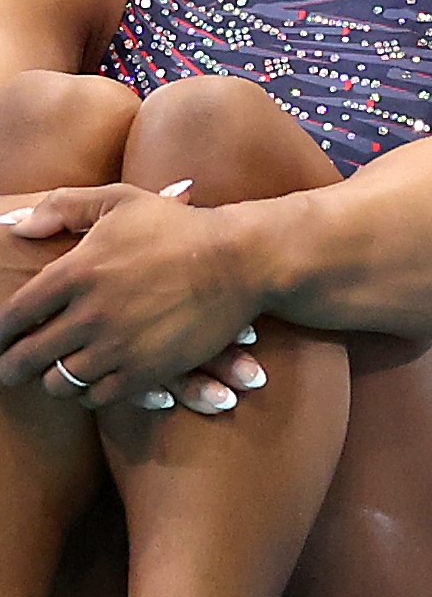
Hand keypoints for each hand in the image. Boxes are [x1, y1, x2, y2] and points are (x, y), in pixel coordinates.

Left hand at [0, 184, 263, 406]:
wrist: (242, 260)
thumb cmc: (179, 229)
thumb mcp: (121, 200)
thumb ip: (62, 207)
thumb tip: (14, 226)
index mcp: (77, 271)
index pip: (12, 316)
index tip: (2, 338)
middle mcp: (91, 314)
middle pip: (26, 357)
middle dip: (12, 365)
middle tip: (13, 367)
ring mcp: (119, 346)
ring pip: (59, 382)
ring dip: (53, 379)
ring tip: (57, 373)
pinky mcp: (147, 370)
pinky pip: (97, 396)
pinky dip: (90, 393)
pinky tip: (94, 380)